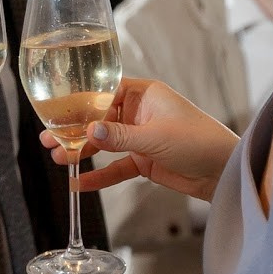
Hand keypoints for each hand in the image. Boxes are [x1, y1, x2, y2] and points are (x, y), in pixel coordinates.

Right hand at [46, 77, 237, 203]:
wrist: (224, 171)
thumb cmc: (199, 142)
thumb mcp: (156, 136)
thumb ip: (120, 135)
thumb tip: (88, 130)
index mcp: (145, 94)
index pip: (104, 92)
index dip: (80, 102)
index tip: (57, 112)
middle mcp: (140, 112)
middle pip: (99, 118)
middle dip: (74, 129)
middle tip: (49, 138)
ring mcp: (140, 137)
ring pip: (104, 142)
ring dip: (82, 150)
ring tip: (58, 157)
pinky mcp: (144, 160)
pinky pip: (116, 167)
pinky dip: (99, 175)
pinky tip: (79, 182)